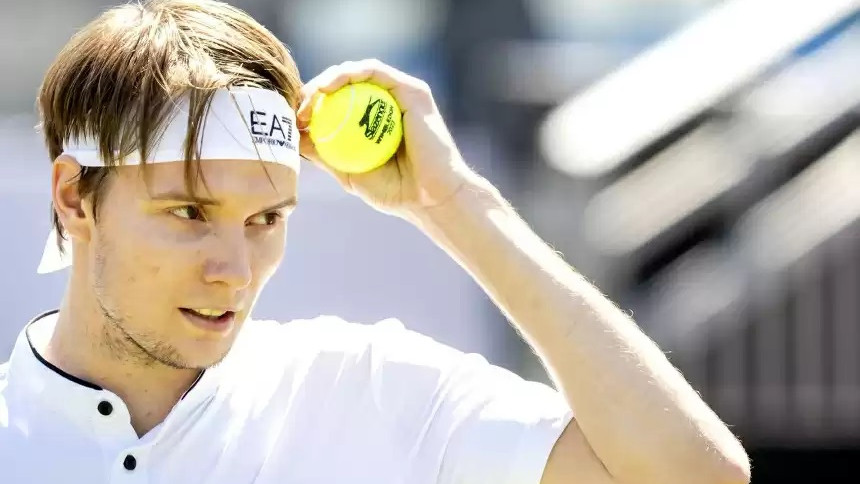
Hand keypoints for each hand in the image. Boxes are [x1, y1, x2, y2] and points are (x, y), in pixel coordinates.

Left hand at [296, 59, 474, 218]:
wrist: (431, 198)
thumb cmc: (395, 192)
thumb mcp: (349, 173)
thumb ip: (325, 154)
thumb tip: (293, 138)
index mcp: (374, 122)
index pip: (338, 103)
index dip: (312, 105)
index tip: (292, 119)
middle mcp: (388, 104)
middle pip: (344, 85)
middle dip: (314, 91)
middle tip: (296, 109)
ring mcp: (401, 95)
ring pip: (356, 74)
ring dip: (326, 80)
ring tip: (308, 99)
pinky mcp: (412, 90)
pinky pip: (374, 72)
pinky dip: (347, 74)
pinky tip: (327, 88)